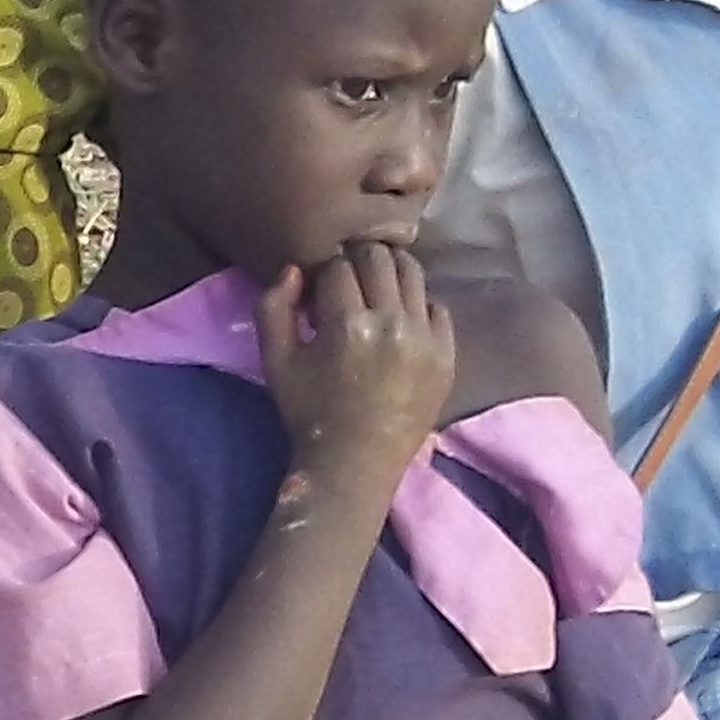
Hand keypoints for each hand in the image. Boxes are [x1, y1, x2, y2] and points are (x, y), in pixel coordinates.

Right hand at [256, 243, 453, 498]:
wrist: (355, 463)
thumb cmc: (308, 412)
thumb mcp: (274, 361)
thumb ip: (272, 306)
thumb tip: (294, 268)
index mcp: (347, 325)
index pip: (337, 265)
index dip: (321, 271)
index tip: (316, 290)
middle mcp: (393, 324)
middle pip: (378, 257)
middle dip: (356, 260)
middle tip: (345, 281)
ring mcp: (426, 338)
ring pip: (412, 273)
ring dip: (389, 271)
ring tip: (375, 289)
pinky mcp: (447, 355)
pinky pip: (437, 306)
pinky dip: (416, 304)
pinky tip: (399, 319)